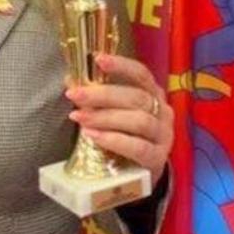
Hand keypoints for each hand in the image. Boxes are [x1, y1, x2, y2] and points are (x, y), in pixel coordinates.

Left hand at [65, 53, 173, 183]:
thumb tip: (71, 78)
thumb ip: (97, 97)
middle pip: (136, 97)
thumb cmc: (125, 135)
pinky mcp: (157, 159)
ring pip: (138, 121)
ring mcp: (163, 136)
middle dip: (102, 94)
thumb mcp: (114, 113)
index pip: (141, 74)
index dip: (121, 65)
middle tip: (75, 94)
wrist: (140, 174)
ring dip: (105, 117)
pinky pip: (138, 147)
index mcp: (152, 94)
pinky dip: (114, 140)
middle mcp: (162, 112)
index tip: (98, 59)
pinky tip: (94, 136)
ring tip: (79, 117)